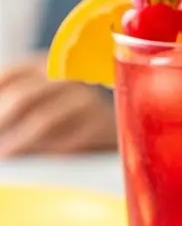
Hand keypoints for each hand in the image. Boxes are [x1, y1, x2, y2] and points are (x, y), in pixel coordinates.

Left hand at [0, 56, 117, 156]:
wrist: (124, 121)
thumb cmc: (70, 113)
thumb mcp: (42, 97)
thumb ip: (15, 101)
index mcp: (45, 64)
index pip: (8, 76)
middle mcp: (66, 77)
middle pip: (22, 96)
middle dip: (0, 120)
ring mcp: (86, 99)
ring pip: (43, 119)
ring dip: (17, 142)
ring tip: (4, 153)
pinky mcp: (100, 124)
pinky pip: (67, 141)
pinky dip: (45, 152)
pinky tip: (34, 161)